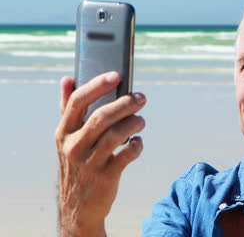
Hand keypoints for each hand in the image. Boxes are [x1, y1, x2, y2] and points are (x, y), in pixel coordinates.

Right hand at [55, 72, 145, 235]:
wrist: (78, 206)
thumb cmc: (77, 163)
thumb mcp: (67, 137)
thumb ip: (67, 108)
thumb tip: (66, 78)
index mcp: (64, 131)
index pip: (77, 102)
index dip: (97, 85)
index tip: (116, 75)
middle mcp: (73, 145)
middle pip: (101, 117)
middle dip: (125, 104)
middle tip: (141, 98)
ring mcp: (89, 162)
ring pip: (115, 135)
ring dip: (134, 124)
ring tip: (142, 121)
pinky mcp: (105, 177)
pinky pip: (126, 156)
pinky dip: (136, 146)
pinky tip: (138, 143)